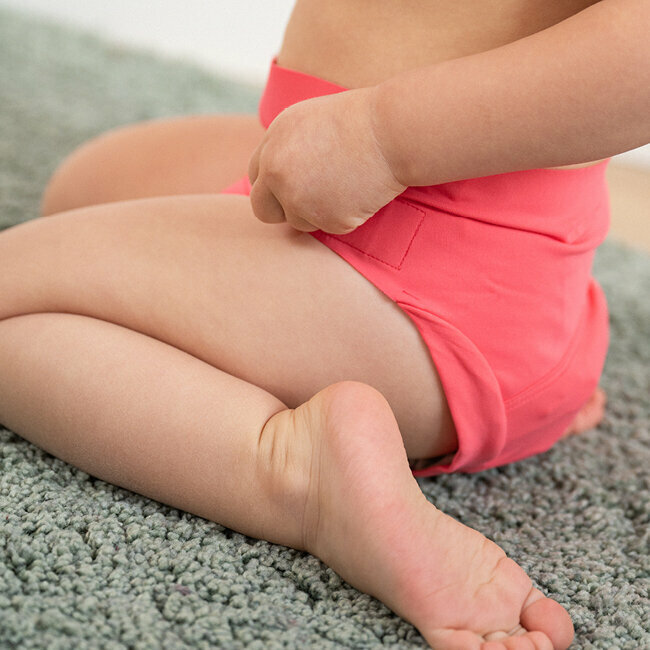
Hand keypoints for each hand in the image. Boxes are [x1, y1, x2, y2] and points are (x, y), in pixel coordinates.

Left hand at [247, 87, 405, 233]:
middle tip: (309, 203)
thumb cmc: (361, 120)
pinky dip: (346, 216)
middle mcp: (277, 173)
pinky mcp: (326, 220)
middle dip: (282, 211)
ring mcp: (299, 199)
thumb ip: (285, 149)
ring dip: (318, 213)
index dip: (274, 186)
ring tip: (347, 185)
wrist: (392, 131)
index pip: (257, 178)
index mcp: (272, 144)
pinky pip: (331, 227)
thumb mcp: (309, 122)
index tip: (293, 187)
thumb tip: (277, 177)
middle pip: (263, 210)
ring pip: (299, 222)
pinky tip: (361, 192)